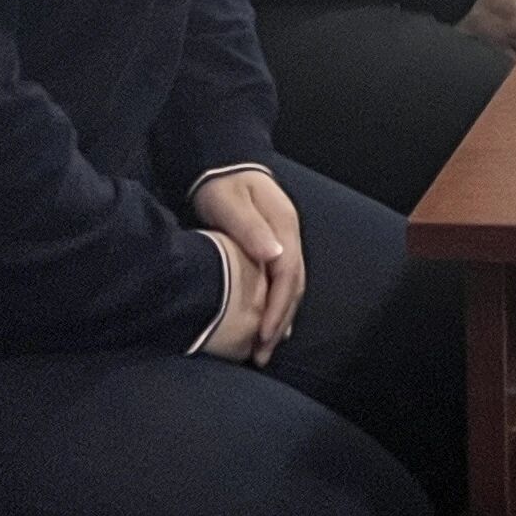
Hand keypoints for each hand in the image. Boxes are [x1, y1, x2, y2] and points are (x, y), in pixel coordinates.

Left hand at [193, 169, 304, 360]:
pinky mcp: (274, 243)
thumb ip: (250, 229)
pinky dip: (279, 304)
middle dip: (280, 321)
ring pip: (291, 285)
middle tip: (262, 354)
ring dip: (281, 317)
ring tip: (267, 347)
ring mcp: (284, 239)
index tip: (263, 336)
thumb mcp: (231, 203)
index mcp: (283, 226)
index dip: (277, 308)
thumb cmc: (221, 184)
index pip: (287, 275)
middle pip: (293, 285)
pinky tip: (271, 322)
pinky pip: (283, 280)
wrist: (222, 161)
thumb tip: (275, 254)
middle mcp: (290, 235)